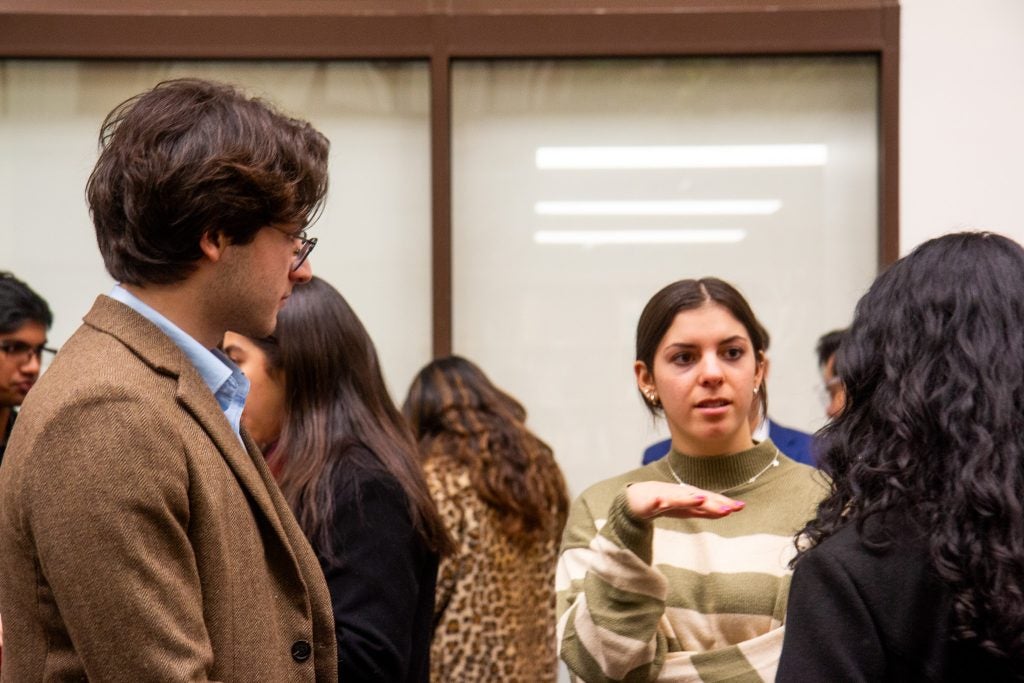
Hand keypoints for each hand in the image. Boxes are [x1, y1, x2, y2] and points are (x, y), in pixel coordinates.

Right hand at [625, 481, 744, 519]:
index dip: (724, 503)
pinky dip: (659, 500)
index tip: (740, 507)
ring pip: (679, 498)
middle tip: (730, 508)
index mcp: (690, 498)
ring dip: (689, 498)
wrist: (636, 498)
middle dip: (713, 502)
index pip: (710, 501)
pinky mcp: (650, 501)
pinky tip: (662, 501)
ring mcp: (665, 497)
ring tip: (702, 500)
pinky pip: (655, 501)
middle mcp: (680, 495)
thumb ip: (705, 510)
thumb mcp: (686, 508)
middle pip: (698, 499)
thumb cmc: (663, 501)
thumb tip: (727, 511)